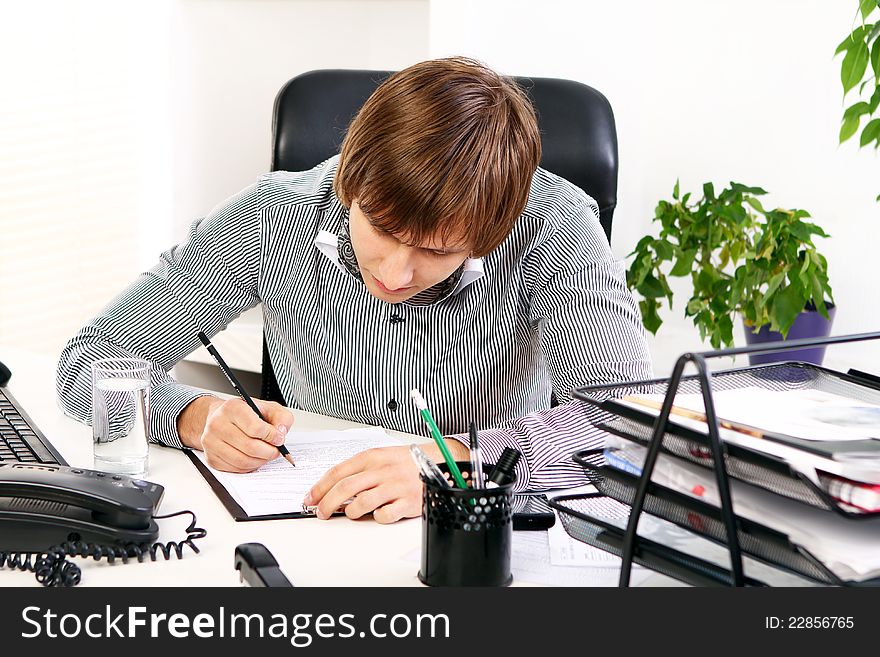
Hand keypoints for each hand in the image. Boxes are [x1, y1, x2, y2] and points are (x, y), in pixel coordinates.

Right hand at [179, 396, 294, 472]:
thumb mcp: (267, 407)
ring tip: (266, 455)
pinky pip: (235, 469)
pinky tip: (254, 458)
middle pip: (250, 447)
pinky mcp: (211, 457)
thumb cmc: (245, 413)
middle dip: (269, 452)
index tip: (279, 438)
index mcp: (233, 408)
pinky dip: (249, 467)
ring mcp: (211, 442)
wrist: (220, 417)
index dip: (272, 436)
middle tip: (276, 451)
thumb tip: (281, 433)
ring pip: (242, 461)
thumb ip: (281, 417)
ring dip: (260, 461)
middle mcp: (218, 424)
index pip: (255, 428)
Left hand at [304, 440, 468, 523]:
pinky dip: (377, 518)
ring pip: (362, 503)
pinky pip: (384, 515)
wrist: (438, 461)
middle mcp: (382, 470)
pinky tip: (378, 514)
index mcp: (372, 457)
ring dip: (351, 512)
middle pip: (345, 488)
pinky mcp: (407, 501)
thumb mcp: (381, 456)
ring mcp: (395, 486)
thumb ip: (360, 469)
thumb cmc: (407, 461)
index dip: (320, 487)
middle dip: (327, 503)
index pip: (338, 472)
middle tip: (321, 512)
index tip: (311, 498)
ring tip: (351, 513)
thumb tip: (334, 487)